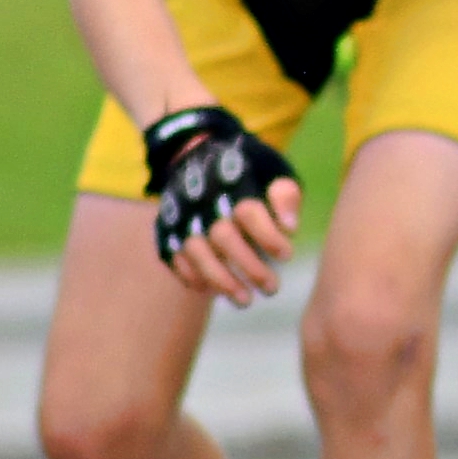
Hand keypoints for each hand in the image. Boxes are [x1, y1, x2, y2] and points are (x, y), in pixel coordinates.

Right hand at [168, 174, 301, 305]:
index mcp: (234, 184)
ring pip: (198, 253)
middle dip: (249, 267)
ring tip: (246, 301)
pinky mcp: (167, 231)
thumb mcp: (273, 172)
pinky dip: (193, 277)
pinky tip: (213, 292)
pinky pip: (175, 259)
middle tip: (272, 289)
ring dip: (222, 281)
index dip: (268, 236)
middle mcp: (205, 202)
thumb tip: (290, 227)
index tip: (287, 256)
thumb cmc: (249, 173)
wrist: (198, 157)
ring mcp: (183, 218)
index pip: (249, 212)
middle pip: (224, 237)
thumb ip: (285, 195)